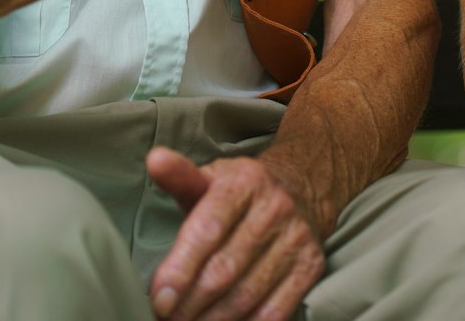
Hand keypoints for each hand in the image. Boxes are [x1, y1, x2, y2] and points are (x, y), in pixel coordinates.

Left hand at [145, 148, 323, 320]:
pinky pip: (275, 310)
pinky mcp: (310, 266)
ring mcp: (296, 239)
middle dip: (189, 303)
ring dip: (212, 320)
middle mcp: (275, 208)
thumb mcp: (211, 179)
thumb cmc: (241, 193)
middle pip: (224, 269)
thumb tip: (154, 160)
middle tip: (167, 318)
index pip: (208, 229)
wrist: (303, 188)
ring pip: (246, 295)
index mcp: (244, 182)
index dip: (180, 268)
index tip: (158, 298)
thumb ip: (180, 176)